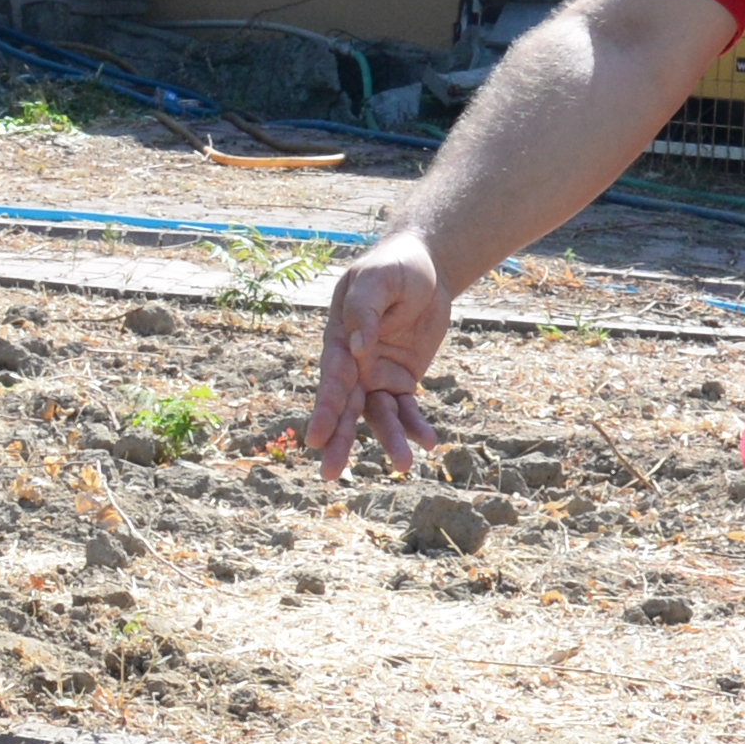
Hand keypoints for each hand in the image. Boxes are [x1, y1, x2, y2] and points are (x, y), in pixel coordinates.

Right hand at [308, 234, 454, 476]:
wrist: (424, 269)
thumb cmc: (393, 268)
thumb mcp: (378, 278)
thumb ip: (365, 310)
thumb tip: (358, 348)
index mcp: (338, 341)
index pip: (331, 380)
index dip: (324, 409)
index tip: (316, 439)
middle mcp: (353, 365)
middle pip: (345, 408)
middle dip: (338, 441)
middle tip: (330, 475)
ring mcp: (377, 376)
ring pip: (379, 415)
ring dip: (389, 440)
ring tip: (403, 464)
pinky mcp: (402, 380)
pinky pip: (407, 409)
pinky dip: (416, 426)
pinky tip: (429, 442)